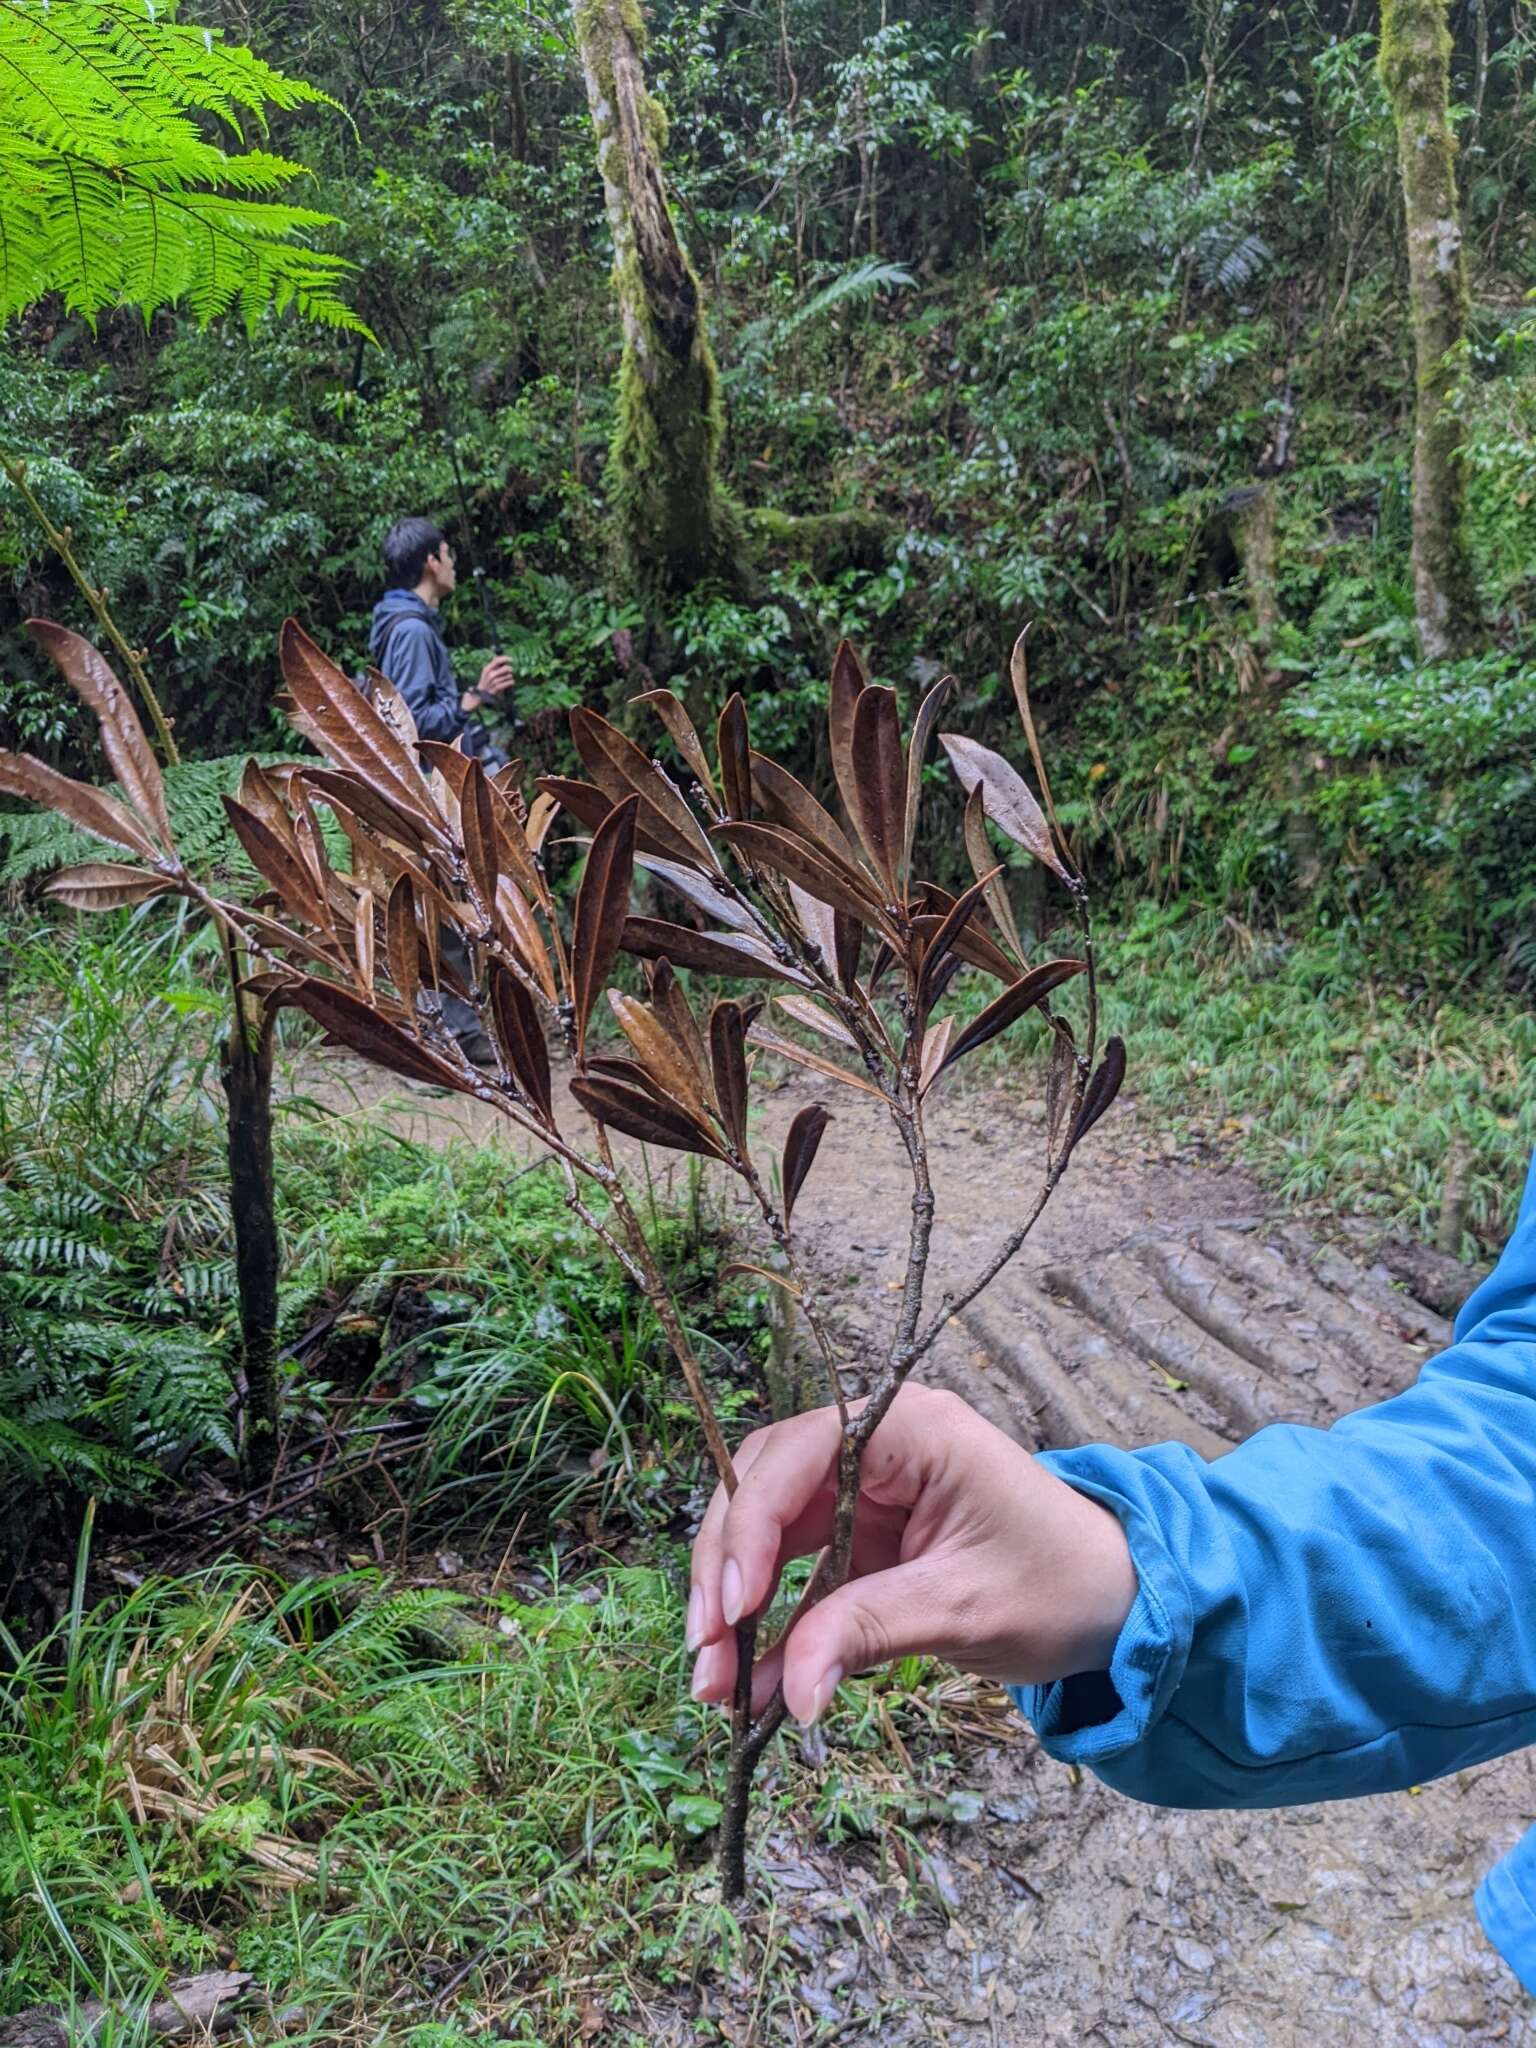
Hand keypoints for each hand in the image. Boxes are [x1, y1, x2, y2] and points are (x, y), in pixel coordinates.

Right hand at [477, 655, 515, 696]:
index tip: (512, 659)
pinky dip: (511, 682)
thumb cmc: (487, 680)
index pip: (497, 660)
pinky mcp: (498, 688)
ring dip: (510, 677)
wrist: (482, 693)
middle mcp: (490, 674)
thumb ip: (493, 664)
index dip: (506, 658)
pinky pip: (509, 682)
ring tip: (508, 678)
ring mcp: (494, 681)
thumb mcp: (487, 671)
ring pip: (509, 676)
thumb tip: (497, 655)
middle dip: (510, 669)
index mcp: (487, 668)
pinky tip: (511, 682)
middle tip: (511, 671)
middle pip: (506, 668)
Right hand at [686, 1384, 1135, 1724]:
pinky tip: (746, 1679)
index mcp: (909, 1428)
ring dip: (731, 1601)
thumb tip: (787, 1693)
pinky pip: (791, 1571)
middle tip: (704, 1653)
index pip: (796, 1456)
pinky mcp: (857, 1534)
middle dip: (725, 1570)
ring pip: (763, 1531)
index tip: (732, 1605)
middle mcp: (874, 1445)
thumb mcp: (964, 1608)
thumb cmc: (1060, 1584)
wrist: (1115, 1601)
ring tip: (712, 1681)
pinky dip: (765, 1622)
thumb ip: (868, 1633)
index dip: (750, 1526)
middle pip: (763, 1489)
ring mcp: (861, 1489)